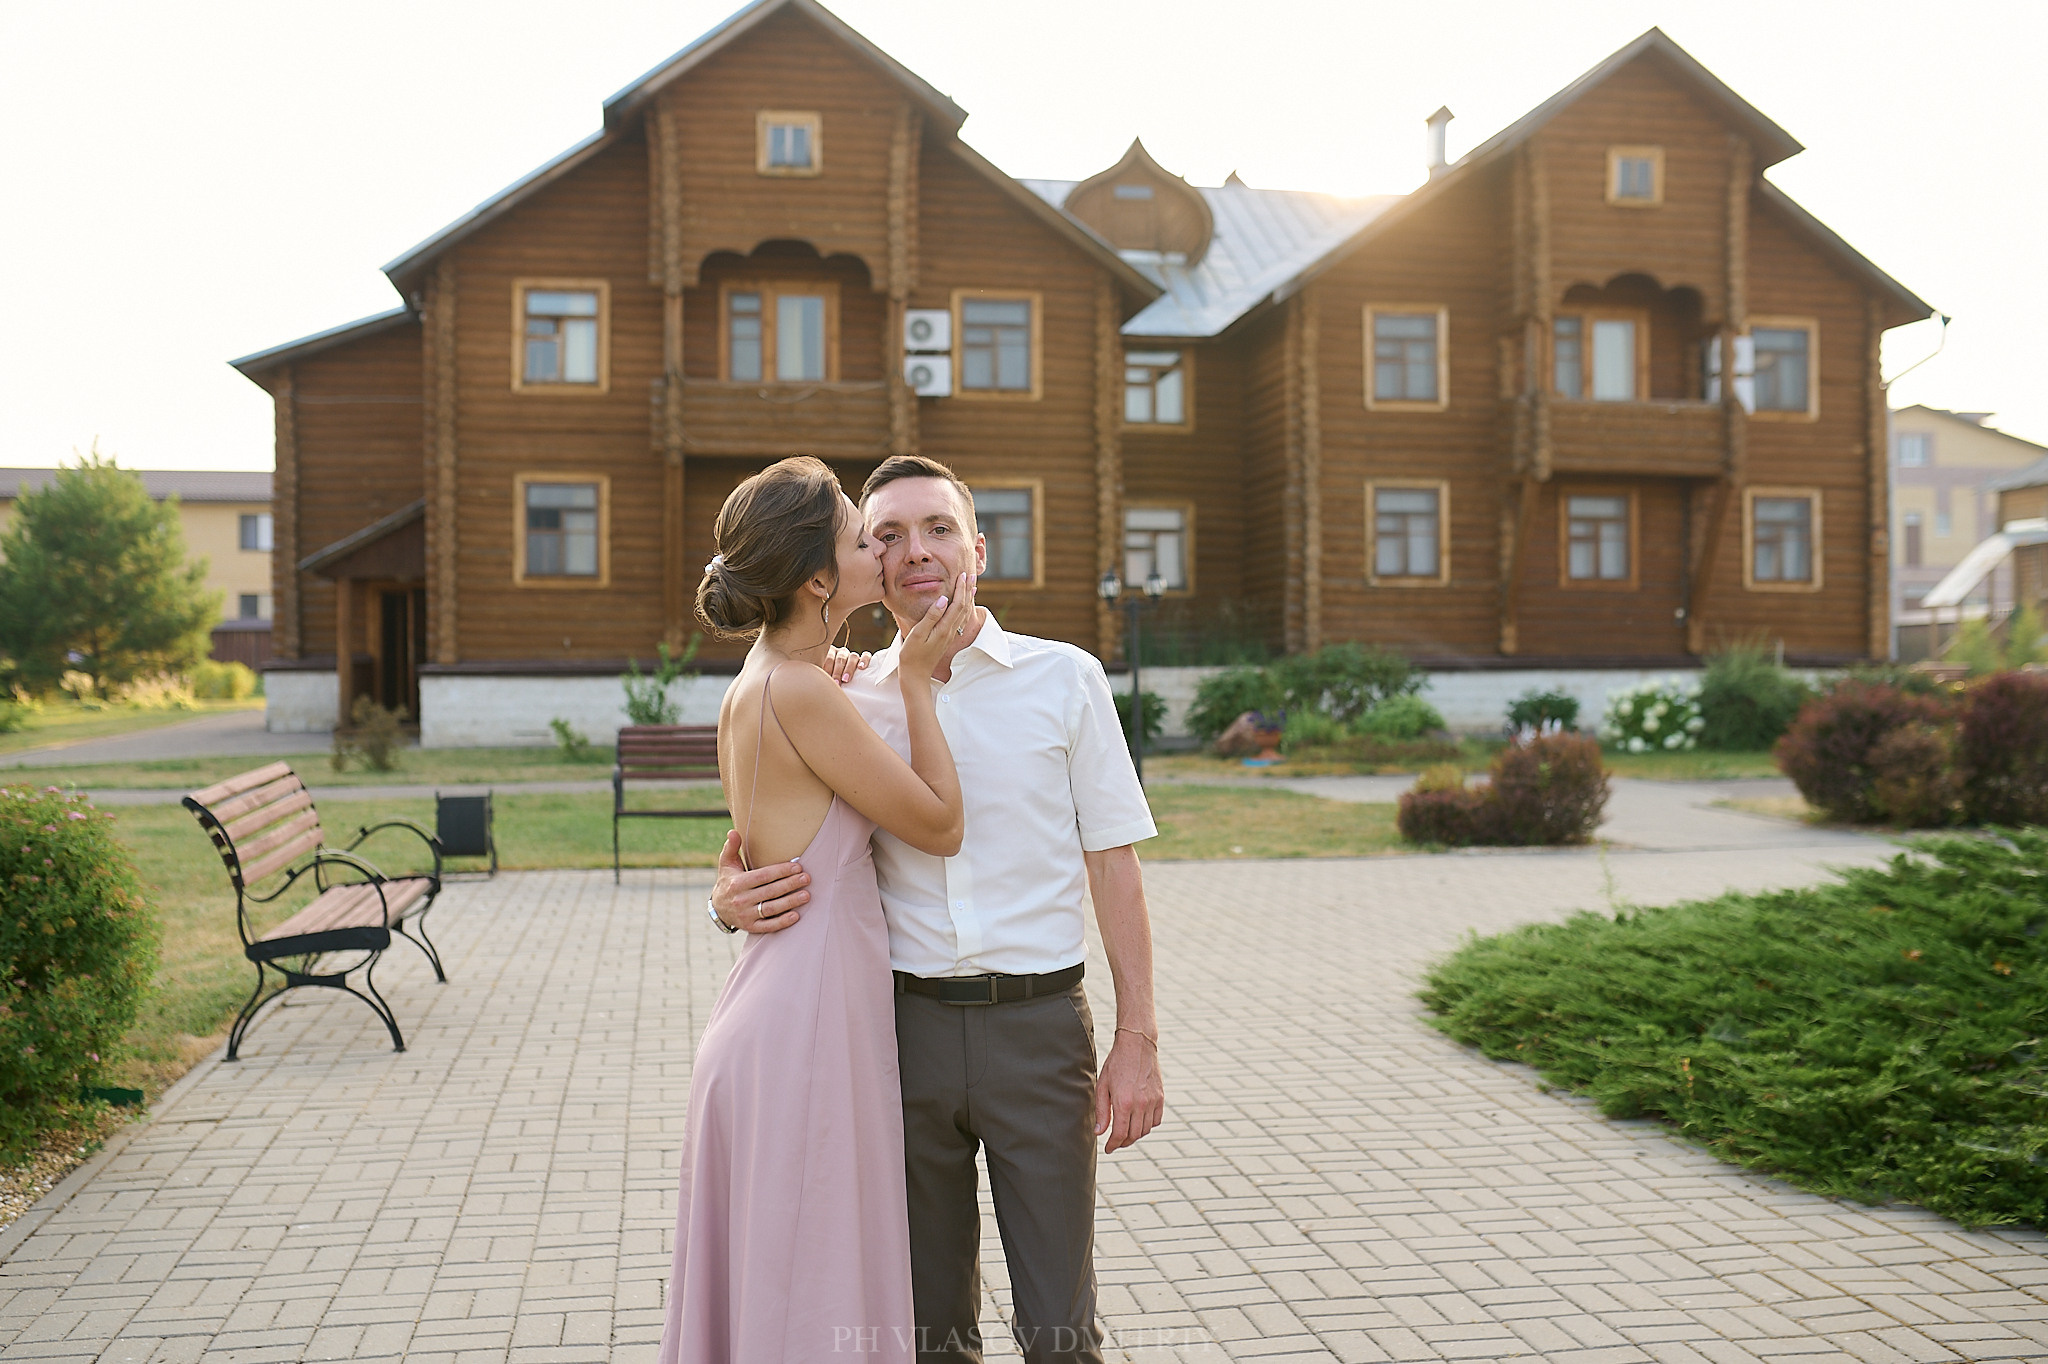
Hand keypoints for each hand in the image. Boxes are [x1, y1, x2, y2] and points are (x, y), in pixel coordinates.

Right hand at [710, 829, 809, 932]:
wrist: (718, 909)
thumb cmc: (728, 881)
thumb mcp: (726, 864)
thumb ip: (731, 847)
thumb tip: (733, 831)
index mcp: (737, 883)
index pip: (763, 876)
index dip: (780, 871)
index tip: (797, 866)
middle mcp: (741, 900)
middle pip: (770, 891)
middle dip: (790, 884)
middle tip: (807, 878)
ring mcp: (746, 915)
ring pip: (771, 909)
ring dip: (790, 902)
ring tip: (806, 895)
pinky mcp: (751, 927)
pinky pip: (768, 926)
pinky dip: (782, 922)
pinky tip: (796, 915)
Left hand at [824, 646, 872, 683]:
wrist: (848, 679)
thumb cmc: (833, 678)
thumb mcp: (826, 675)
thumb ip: (823, 676)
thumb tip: (816, 683)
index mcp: (831, 653)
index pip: (829, 658)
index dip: (828, 668)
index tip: (827, 679)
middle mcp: (842, 652)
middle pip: (840, 659)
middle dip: (838, 672)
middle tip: (837, 683)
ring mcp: (852, 654)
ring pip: (852, 657)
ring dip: (849, 668)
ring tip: (846, 679)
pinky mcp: (864, 657)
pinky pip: (866, 655)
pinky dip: (864, 660)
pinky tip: (861, 668)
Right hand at [896, 571, 977, 679]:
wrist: (915, 675)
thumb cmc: (912, 655)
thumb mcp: (918, 634)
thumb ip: (931, 616)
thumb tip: (943, 599)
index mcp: (944, 628)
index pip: (957, 604)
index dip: (961, 589)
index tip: (963, 575)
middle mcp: (950, 632)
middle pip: (964, 607)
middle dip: (968, 590)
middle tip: (972, 574)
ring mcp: (949, 636)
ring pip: (964, 614)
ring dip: (968, 598)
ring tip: (972, 586)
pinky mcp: (946, 639)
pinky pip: (960, 620)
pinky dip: (964, 609)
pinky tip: (963, 606)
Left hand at [1095, 1029, 1163, 1153]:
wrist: (1137, 1045)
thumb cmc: (1116, 1064)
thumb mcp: (1103, 1086)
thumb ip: (1102, 1111)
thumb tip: (1100, 1132)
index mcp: (1124, 1102)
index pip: (1120, 1134)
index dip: (1113, 1145)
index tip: (1108, 1149)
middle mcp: (1140, 1104)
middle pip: (1134, 1135)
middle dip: (1123, 1142)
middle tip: (1115, 1142)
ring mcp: (1153, 1101)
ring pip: (1145, 1130)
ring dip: (1135, 1135)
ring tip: (1126, 1132)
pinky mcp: (1161, 1097)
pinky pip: (1156, 1120)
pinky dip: (1148, 1125)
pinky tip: (1139, 1121)